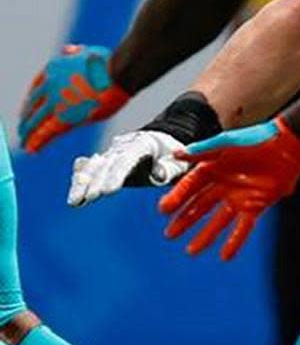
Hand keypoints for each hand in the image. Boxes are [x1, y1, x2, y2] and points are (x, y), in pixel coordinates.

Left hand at [19, 45, 129, 152]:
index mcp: (53, 69)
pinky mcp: (65, 116)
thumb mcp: (88, 52)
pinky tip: (32, 148)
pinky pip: (47, 131)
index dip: (31, 101)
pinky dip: (38, 141)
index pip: (35, 89)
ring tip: (26, 141)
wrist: (119, 72)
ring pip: (35, 121)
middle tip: (24, 127)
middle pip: (32, 106)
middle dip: (26, 118)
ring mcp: (56, 101)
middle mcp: (50, 85)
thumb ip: (76, 54)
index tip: (29, 109)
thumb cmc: (109, 64)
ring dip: (28, 132)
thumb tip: (69, 50)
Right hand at [68, 130, 190, 206]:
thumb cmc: (174, 156)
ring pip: (92, 167)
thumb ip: (170, 169)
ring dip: (82, 184)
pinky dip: (80, 179)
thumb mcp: (180, 162)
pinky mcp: (103, 161)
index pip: (126, 159)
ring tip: (74, 202)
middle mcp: (122, 147)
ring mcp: (110, 153)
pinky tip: (74, 195)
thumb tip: (157, 175)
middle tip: (88, 198)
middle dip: (95, 181)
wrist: (162, 142)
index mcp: (143, 144)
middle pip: (105, 164)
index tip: (108, 191)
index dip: (116, 175)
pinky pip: (87, 168)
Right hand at [157, 117, 299, 260]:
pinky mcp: (256, 205)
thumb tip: (177, 153)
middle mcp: (224, 185)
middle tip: (170, 234)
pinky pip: (243, 227)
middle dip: (185, 221)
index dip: (177, 198)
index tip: (164, 210)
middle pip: (200, 207)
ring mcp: (239, 197)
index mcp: (213, 169)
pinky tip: (225, 255)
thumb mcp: (227, 142)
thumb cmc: (258, 139)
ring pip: (218, 221)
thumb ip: (202, 150)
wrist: (288, 146)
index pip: (190, 187)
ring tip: (192, 250)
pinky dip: (235, 241)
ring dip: (205, 235)